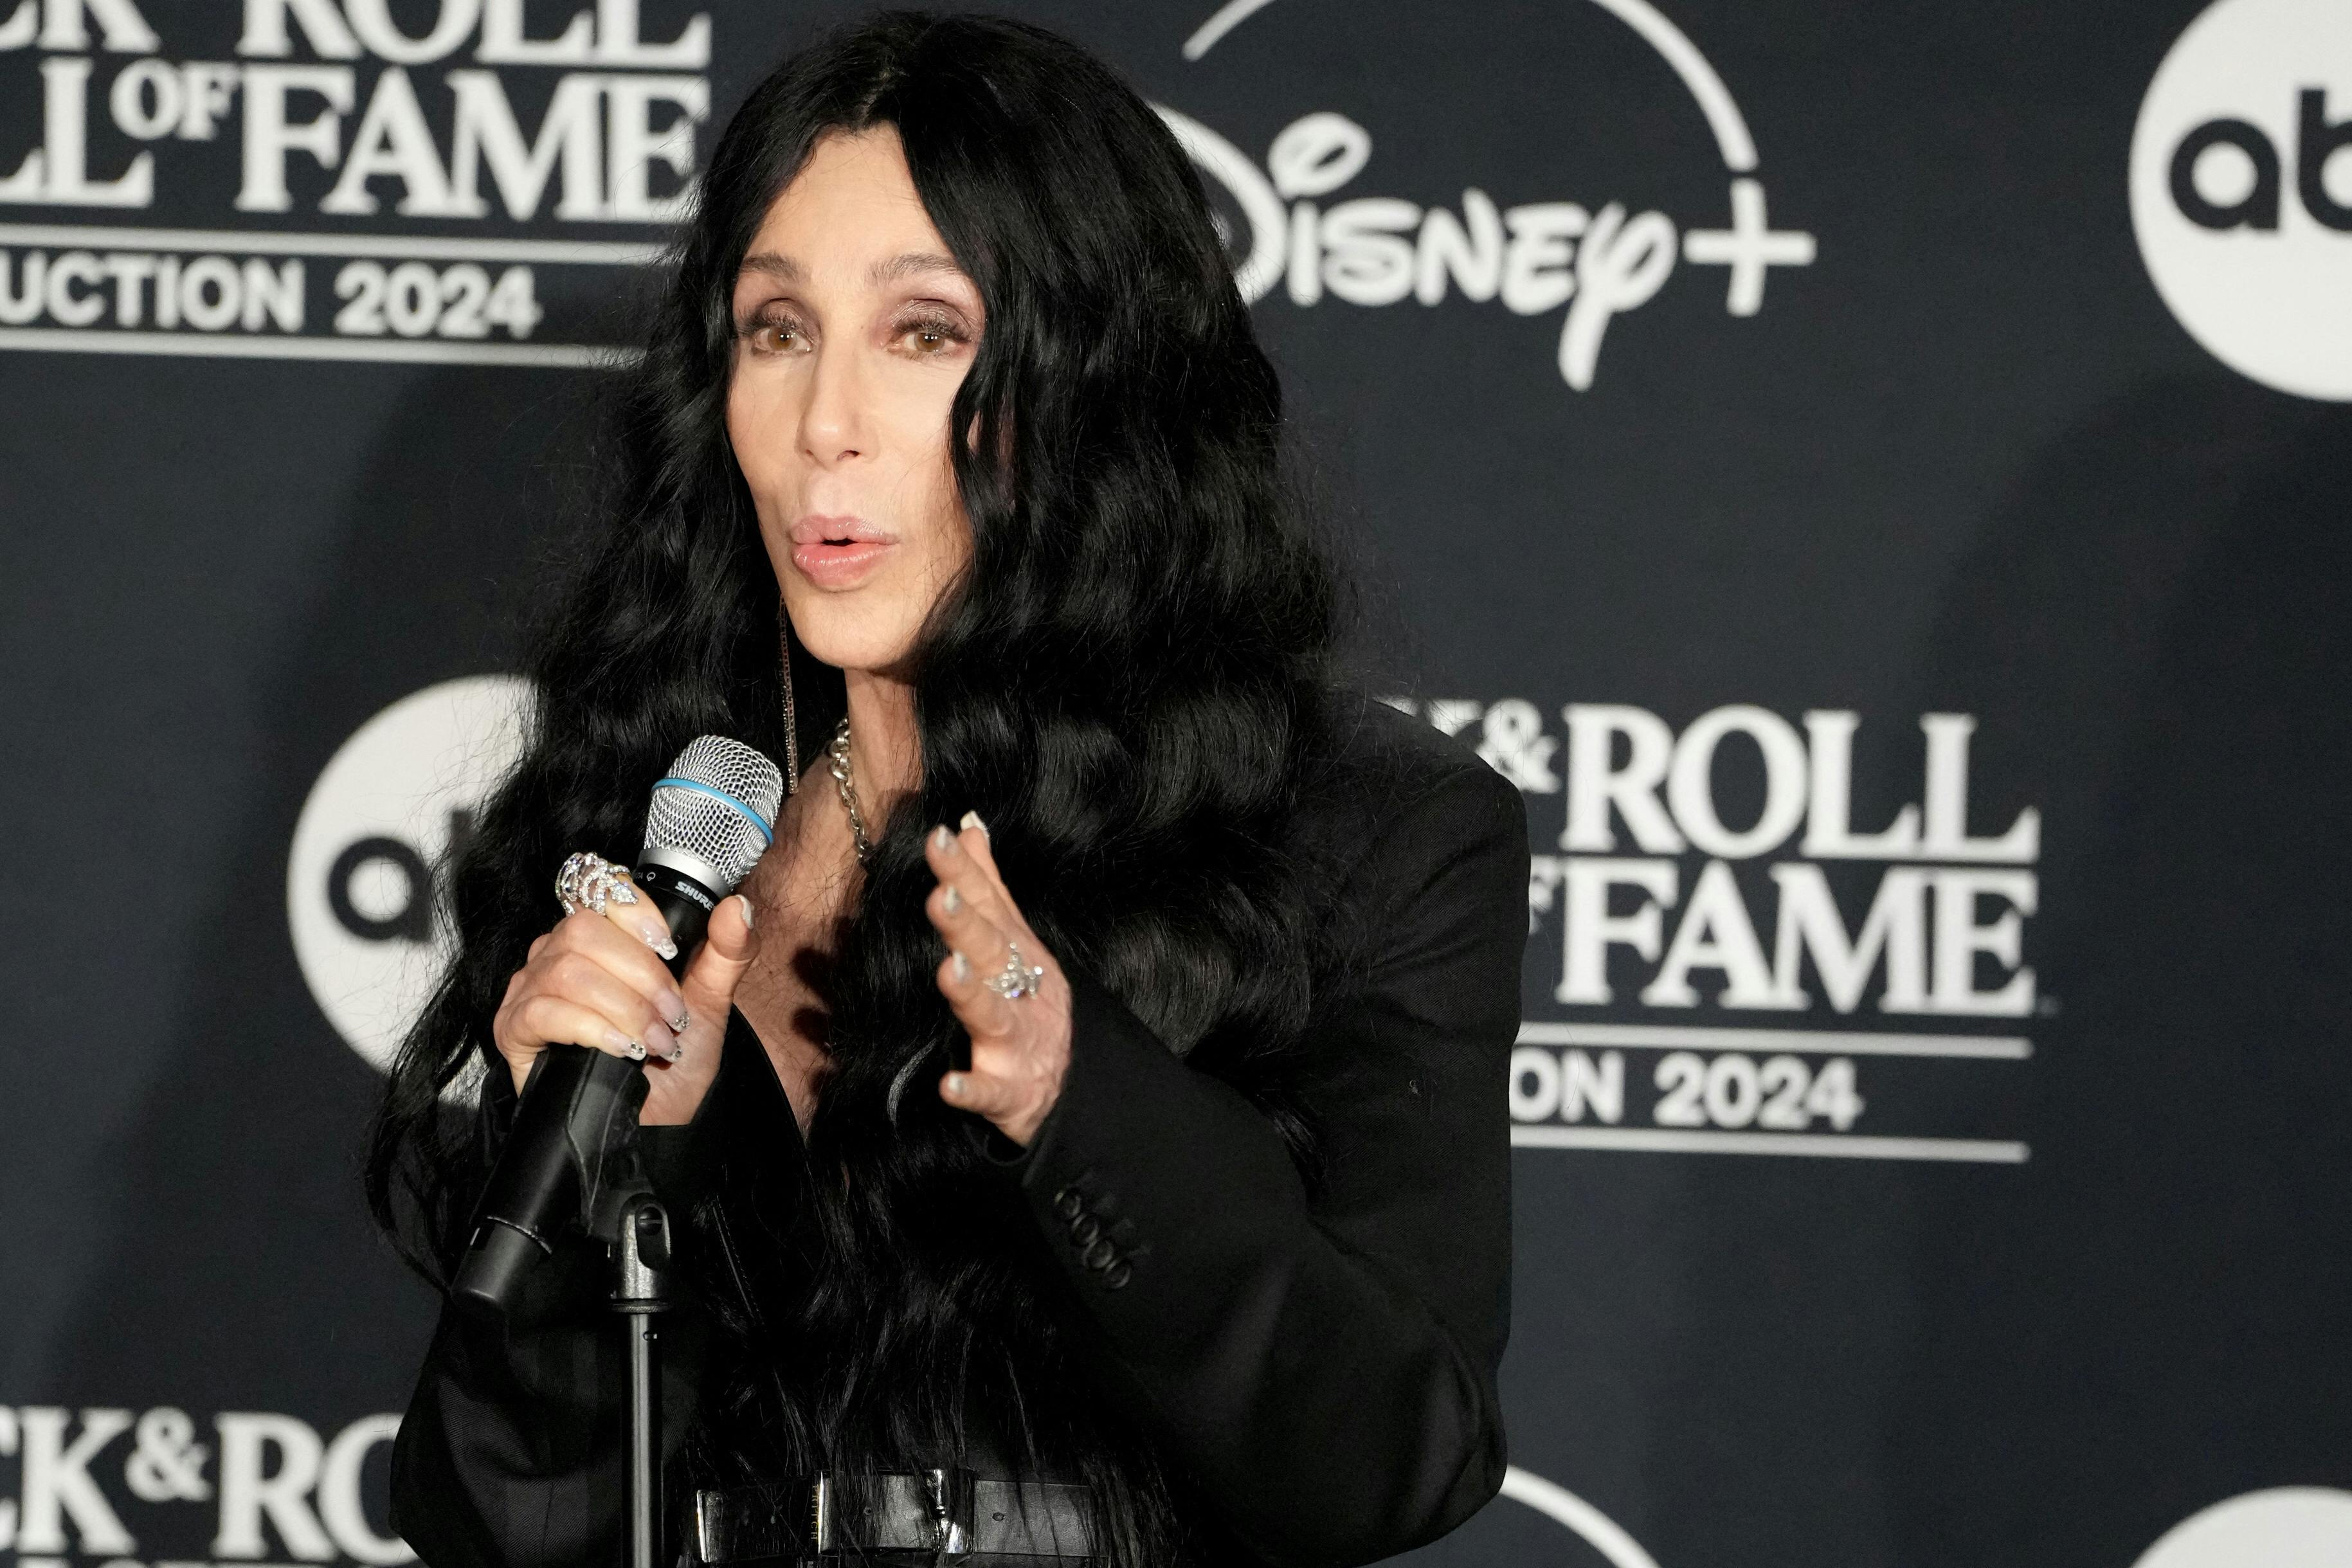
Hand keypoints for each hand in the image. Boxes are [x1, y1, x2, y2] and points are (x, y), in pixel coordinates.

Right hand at [489, 863, 760, 1126]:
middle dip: (639, 973)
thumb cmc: (672, 1061)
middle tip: (672, 1014)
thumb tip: (737, 907)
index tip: (670, 948)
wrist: (653, 1123)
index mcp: (600, 939)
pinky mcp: (513, 1029)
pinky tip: (622, 1049)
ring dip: (624, 1006)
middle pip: (583, 930)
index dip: (635, 912)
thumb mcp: (709, 1004)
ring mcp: (529, 990)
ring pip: (566, 971)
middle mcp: (557, 955)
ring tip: (656, 1040)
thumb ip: (727, 952)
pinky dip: (592, 1027)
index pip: (602, 891)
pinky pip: (542, 1011)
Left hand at [924, 816, 1070, 1146]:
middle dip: (967, 924)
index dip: (963, 872)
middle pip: (993, 952)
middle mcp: (1017, 990)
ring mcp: (1015, 1041)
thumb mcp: (1016, 940)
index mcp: (1014, 952)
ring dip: (972, 994)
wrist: (1073, 1084)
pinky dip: (974, 1090)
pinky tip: (949, 1085)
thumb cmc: (1032, 1003)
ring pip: (993, 1016)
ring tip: (950, 970)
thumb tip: (968, 823)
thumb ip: (988, 883)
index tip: (936, 838)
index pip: (987, 903)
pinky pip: (992, 1092)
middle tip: (941, 895)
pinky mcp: (1011, 1092)